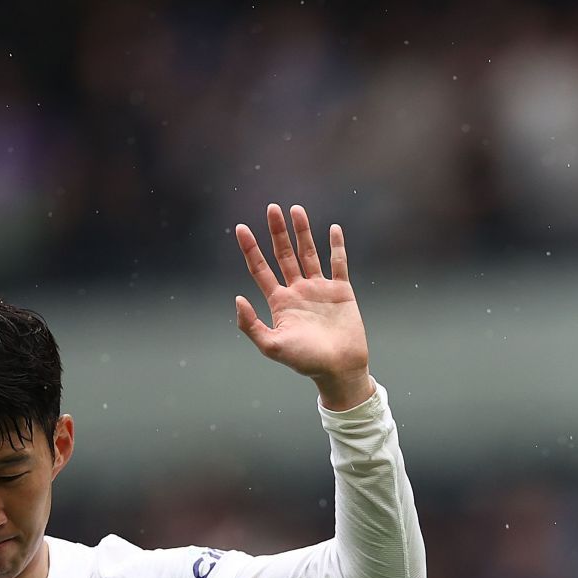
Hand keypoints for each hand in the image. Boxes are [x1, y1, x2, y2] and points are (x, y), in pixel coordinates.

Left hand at [235, 204, 373, 410]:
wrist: (339, 369)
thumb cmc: (305, 361)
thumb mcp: (272, 346)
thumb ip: (251, 325)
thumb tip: (236, 298)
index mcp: (280, 302)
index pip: (260, 269)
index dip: (250, 249)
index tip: (240, 228)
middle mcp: (298, 291)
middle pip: (283, 255)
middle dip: (277, 232)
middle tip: (271, 208)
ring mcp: (319, 289)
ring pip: (308, 253)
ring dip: (302, 232)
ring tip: (295, 209)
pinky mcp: (341, 291)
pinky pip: (338, 263)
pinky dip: (336, 246)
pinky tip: (333, 228)